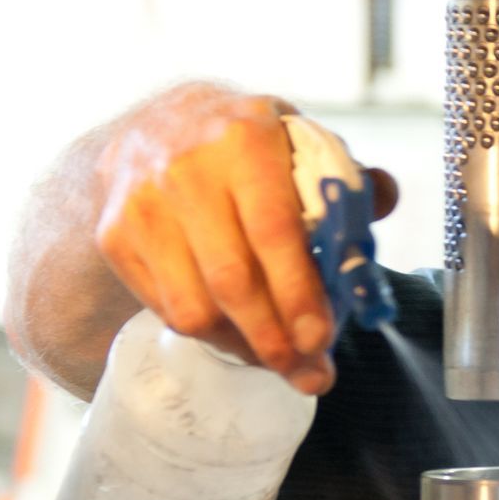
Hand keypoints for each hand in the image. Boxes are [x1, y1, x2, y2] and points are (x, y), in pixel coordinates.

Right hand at [91, 84, 397, 392]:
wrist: (152, 127)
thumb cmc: (245, 146)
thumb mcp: (297, 142)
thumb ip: (345, 177)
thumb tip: (384, 198)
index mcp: (243, 138)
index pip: (273, 230)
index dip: (298, 293)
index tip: (320, 338)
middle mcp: (184, 169)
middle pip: (231, 280)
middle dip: (274, 339)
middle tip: (309, 372)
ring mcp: (141, 205)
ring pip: (193, 306)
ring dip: (242, 346)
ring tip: (278, 358)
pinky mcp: (114, 237)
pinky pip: (166, 308)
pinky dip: (209, 333)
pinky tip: (238, 335)